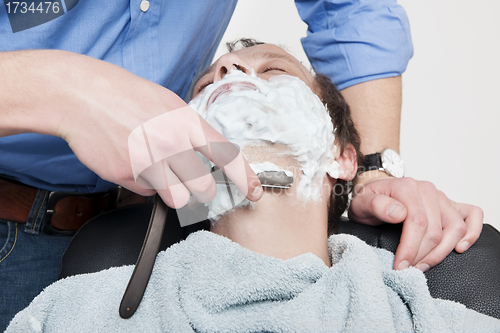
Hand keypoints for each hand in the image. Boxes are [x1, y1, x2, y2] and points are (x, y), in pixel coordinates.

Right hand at [52, 52, 262, 207]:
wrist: (82, 95)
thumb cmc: (124, 95)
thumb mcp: (167, 103)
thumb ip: (188, 129)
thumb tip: (204, 155)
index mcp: (186, 122)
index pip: (226, 156)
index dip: (245, 178)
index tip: (255, 193)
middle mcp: (172, 144)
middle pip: (203, 188)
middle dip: (199, 190)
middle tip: (189, 181)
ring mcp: (149, 162)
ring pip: (178, 199)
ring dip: (173, 192)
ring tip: (158, 171)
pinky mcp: (127, 176)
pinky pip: (147, 193)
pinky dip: (144, 185)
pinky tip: (132, 163)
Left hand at [348, 171, 483, 271]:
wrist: (374, 192)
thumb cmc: (368, 199)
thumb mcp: (361, 203)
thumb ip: (375, 205)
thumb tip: (398, 213)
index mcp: (406, 187)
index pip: (418, 222)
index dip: (410, 248)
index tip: (400, 266)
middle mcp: (427, 190)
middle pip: (436, 230)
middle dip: (422, 255)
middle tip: (407, 269)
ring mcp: (441, 197)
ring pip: (456, 228)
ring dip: (441, 252)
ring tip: (423, 265)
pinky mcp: (450, 205)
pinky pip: (472, 215)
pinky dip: (472, 232)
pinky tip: (459, 248)